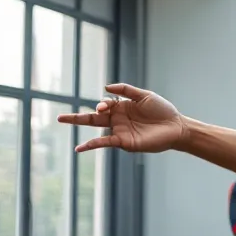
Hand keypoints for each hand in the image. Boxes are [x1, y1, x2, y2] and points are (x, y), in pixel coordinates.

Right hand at [58, 83, 186, 152]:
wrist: (176, 127)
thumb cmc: (163, 111)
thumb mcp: (144, 96)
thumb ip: (126, 90)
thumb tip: (106, 88)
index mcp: (122, 107)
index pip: (104, 105)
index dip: (101, 104)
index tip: (103, 106)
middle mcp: (118, 120)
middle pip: (93, 117)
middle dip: (76, 117)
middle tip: (58, 118)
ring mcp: (119, 131)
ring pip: (96, 128)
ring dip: (81, 124)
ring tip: (63, 121)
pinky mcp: (124, 142)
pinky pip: (104, 142)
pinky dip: (91, 144)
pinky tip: (79, 147)